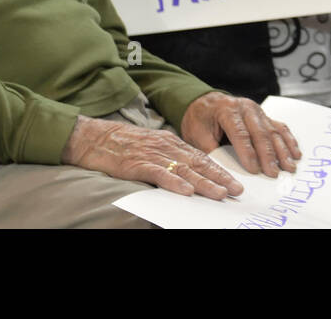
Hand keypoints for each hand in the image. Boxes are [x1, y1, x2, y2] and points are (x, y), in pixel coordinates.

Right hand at [60, 115, 239, 200]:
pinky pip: (159, 173)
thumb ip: (169, 156)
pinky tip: (186, 191)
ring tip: (220, 193)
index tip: (234, 182)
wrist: (93, 137)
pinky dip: (174, 182)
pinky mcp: (137, 163)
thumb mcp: (151, 146)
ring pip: (184, 169)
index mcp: (171, 142)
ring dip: (204, 183)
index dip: (219, 170)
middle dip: (220, 177)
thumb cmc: (121, 143)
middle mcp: (166, 146)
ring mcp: (152, 154)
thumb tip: (189, 174)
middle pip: (198, 163)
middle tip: (236, 190)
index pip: (201, 157)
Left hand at [181, 91, 300, 177]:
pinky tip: (295, 153)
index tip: (254, 170)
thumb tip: (225, 171)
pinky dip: (289, 141)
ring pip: (273, 131)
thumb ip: (211, 151)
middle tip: (274, 173)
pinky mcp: (265, 116)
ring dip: (283, 150)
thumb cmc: (200, 120)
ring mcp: (258, 110)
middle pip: (260, 132)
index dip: (248, 153)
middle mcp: (246, 108)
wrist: (206, 103)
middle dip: (268, 155)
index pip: (240, 133)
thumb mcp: (197, 135)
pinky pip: (280, 127)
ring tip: (289, 167)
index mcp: (227, 110)